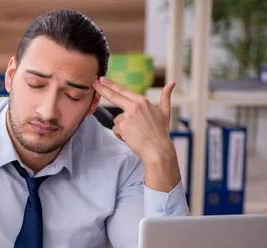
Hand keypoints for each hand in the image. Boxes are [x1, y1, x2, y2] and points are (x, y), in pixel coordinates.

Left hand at [93, 77, 180, 191]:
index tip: (102, 79)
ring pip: (117, 120)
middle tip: (94, 82)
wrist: (158, 149)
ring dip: (123, 127)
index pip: (123, 91)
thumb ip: (166, 96)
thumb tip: (172, 83)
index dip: (111, 84)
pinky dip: (122, 135)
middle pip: (114, 96)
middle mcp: (134, 107)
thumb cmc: (161, 131)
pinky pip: (116, 130)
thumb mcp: (165, 111)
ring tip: (136, 133)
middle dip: (102, 89)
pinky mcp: (121, 127)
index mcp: (142, 101)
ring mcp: (127, 117)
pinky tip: (132, 138)